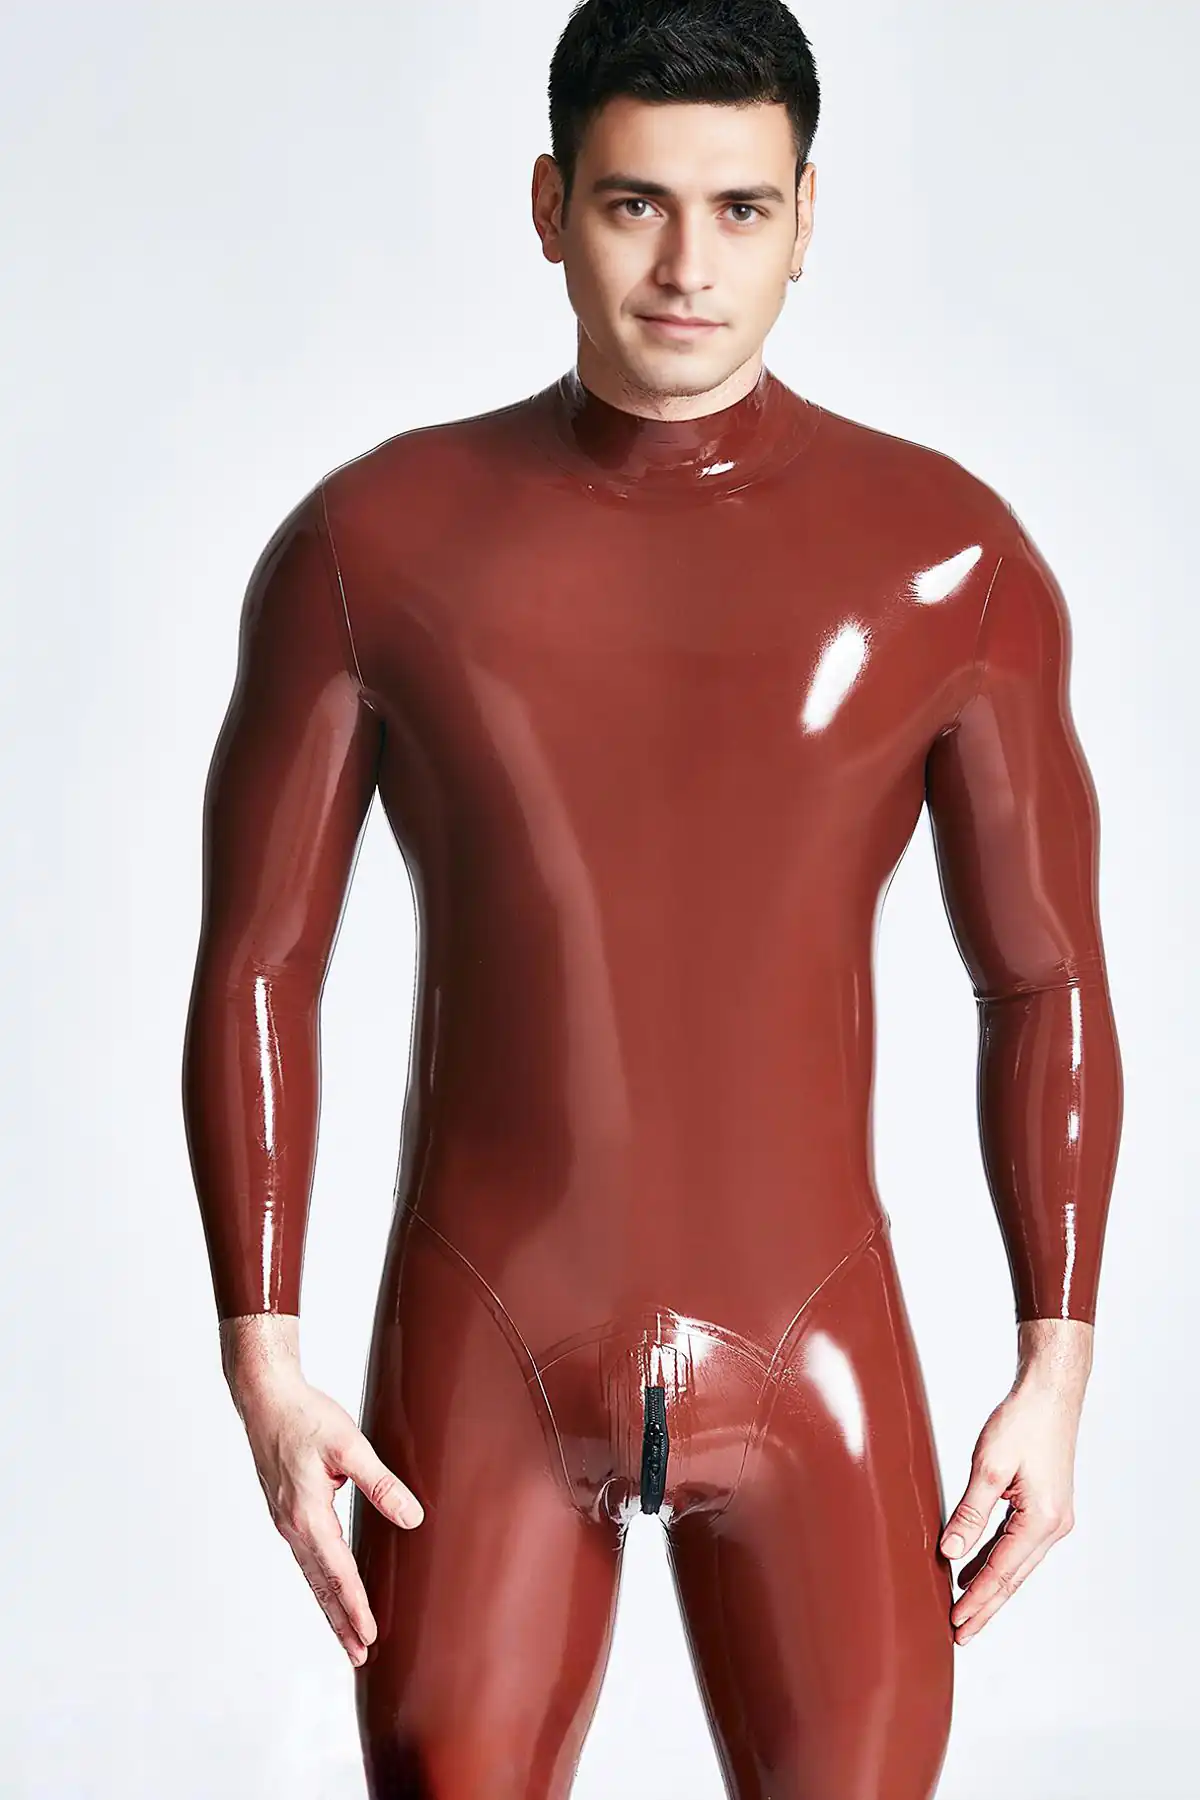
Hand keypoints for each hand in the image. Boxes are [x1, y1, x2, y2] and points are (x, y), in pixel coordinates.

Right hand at [226, 1341, 423, 1667]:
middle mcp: (293, 1525)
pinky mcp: (286, 1512)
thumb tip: (412, 1517)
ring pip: (312, 1575)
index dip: (356, 1605)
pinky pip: (307, 1558)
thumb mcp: (350, 1445)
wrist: (264, 1398)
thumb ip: (381, 1483)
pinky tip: (330, 1589)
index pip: (338, 1571)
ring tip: (348, 1637)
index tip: (370, 1635)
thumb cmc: (306, 1417)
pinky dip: (320, 1582)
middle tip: (359, 1657)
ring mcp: (286, 1521)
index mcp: (307, 1514)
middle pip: (320, 1585)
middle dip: (340, 1622)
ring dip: (330, 1607)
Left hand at [939, 1325, 1088, 1644]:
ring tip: (965, 1610)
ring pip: (1016, 1563)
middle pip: (1013, 1577)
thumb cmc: (1022, 1422)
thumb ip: (970, 1513)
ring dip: (990, 1587)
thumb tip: (949, 1551)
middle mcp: (1053, 1526)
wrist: (1050, 1394)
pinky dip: (996, 1560)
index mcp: (1042, 1521)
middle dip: (985, 1606)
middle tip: (960, 1633)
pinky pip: (1017, 1544)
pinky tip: (974, 1569)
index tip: (956, 1622)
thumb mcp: (988, 1467)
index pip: (1002, 1572)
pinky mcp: (1045, 1506)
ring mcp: (1052, 1517)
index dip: (977, 1600)